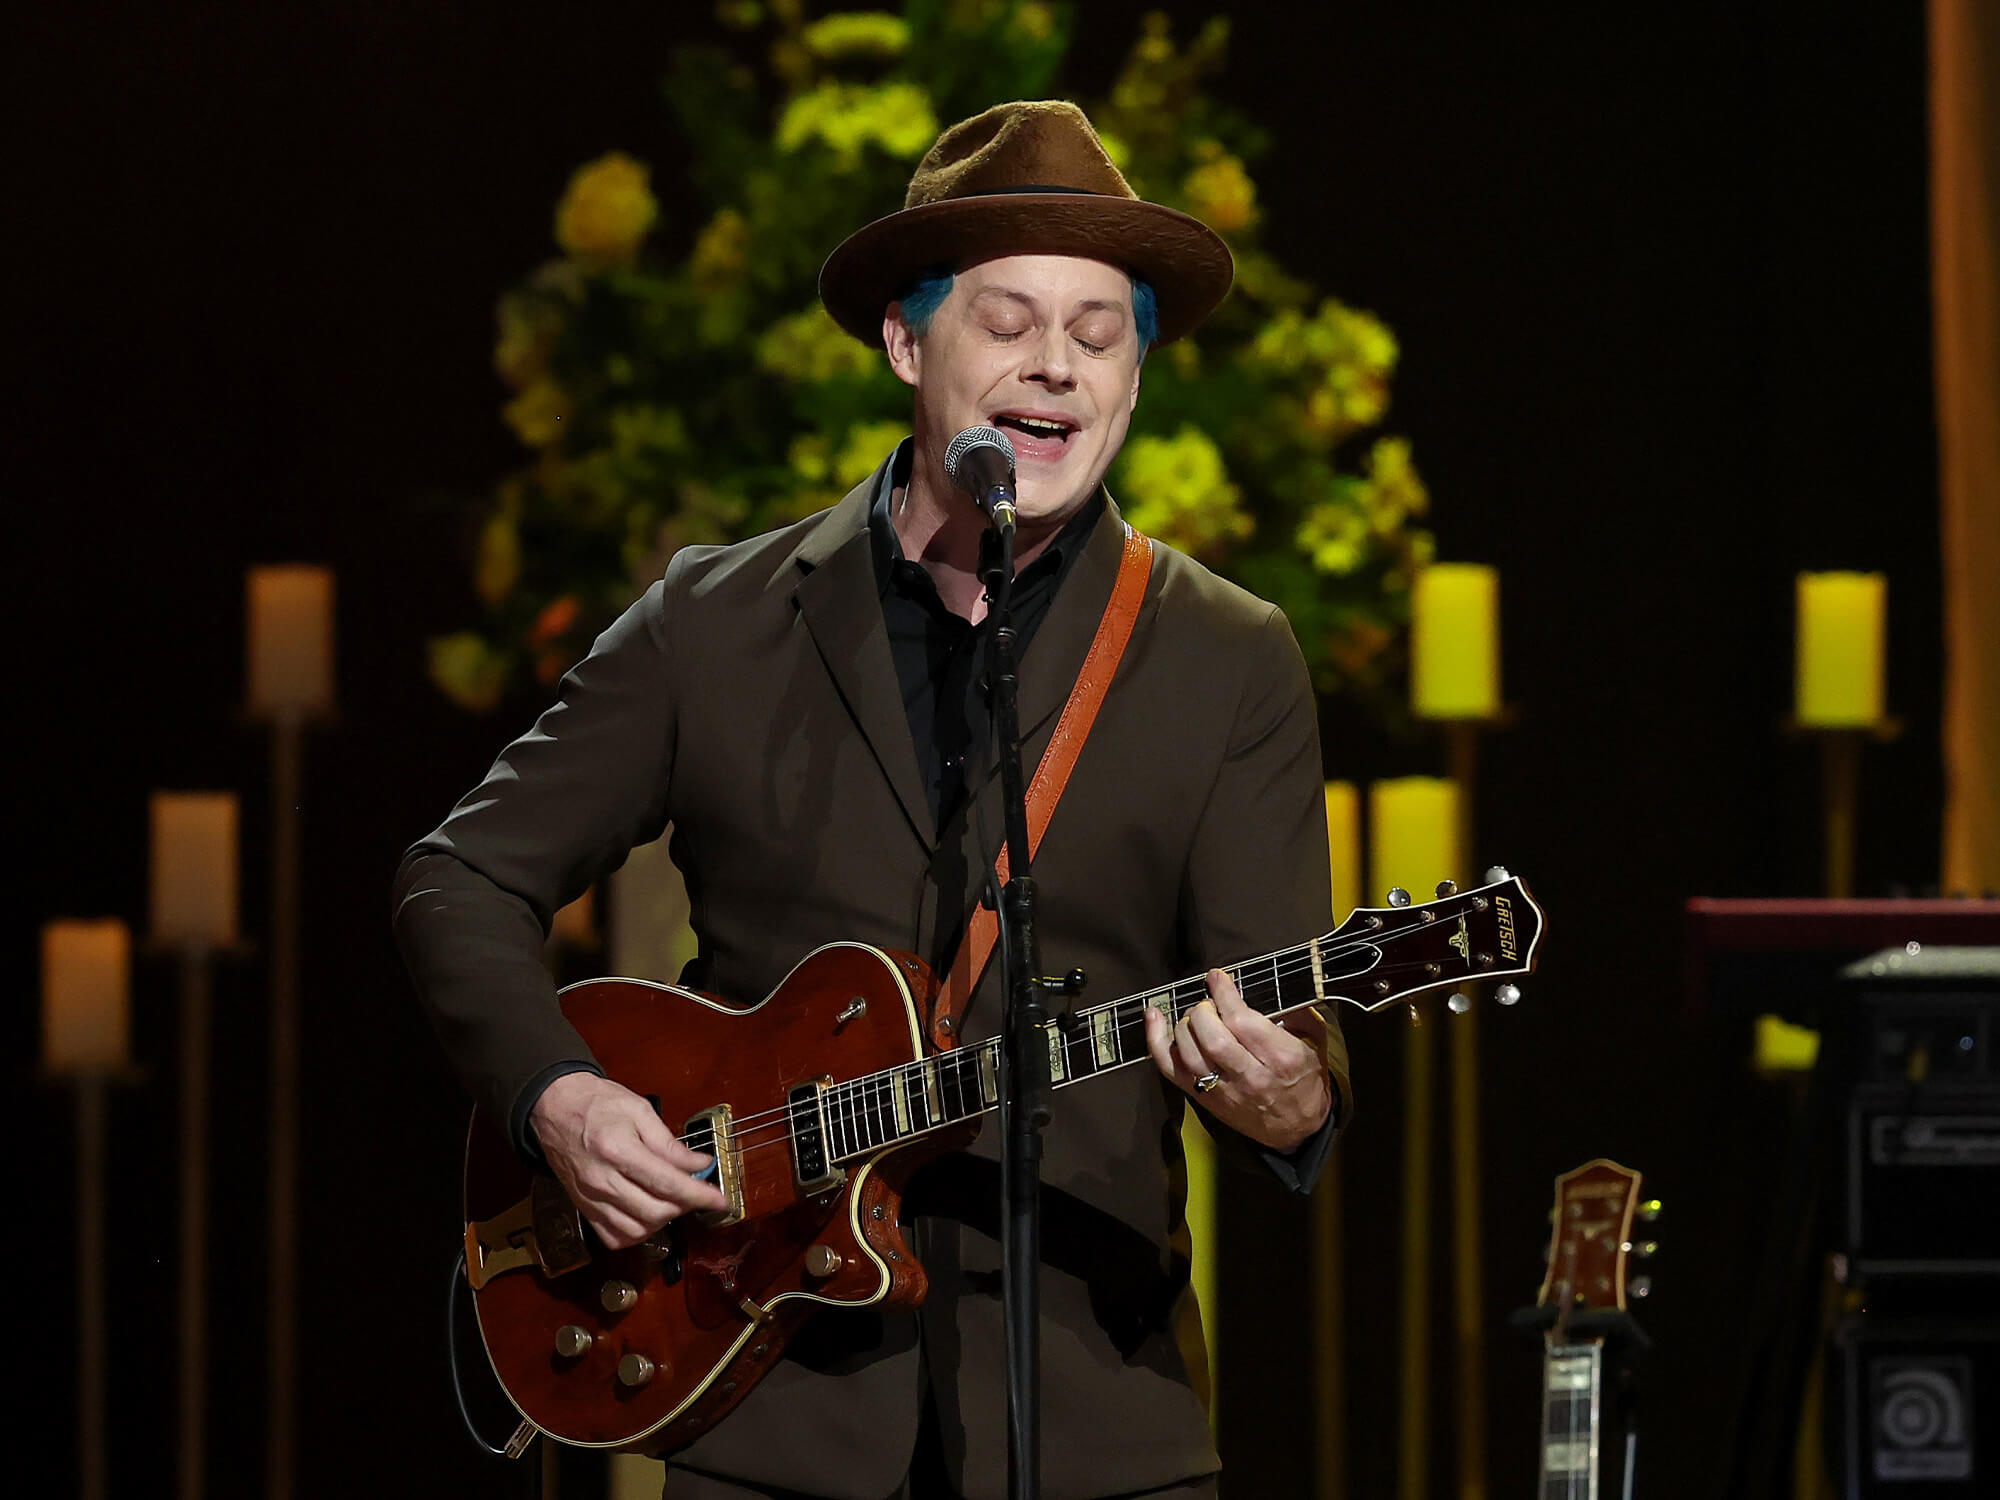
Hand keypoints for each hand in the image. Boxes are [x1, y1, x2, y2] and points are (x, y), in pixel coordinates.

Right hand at [528, 1072, 728, 1248]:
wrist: (553, 1106)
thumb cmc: (596, 1103)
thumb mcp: (639, 1110)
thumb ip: (669, 1143)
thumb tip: (699, 1164)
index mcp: (618, 1150)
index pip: (667, 1183)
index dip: (699, 1195)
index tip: (720, 1199)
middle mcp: (602, 1180)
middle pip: (654, 1211)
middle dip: (683, 1206)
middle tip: (694, 1192)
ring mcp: (589, 1197)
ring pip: (635, 1230)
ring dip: (662, 1221)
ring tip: (671, 1200)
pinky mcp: (582, 1207)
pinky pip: (613, 1237)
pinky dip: (636, 1233)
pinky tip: (646, 1215)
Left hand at [1143, 969, 1332, 1151]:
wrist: (1298, 1130)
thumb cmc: (1305, 1081)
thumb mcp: (1314, 1042)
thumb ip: (1297, 1011)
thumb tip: (1272, 986)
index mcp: (1280, 1057)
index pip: (1242, 1021)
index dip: (1224, 994)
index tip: (1216, 977)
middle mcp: (1251, 1076)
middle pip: (1212, 1037)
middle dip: (1204, 1010)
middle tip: (1209, 1004)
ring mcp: (1224, 1091)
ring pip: (1189, 1052)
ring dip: (1185, 1024)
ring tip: (1196, 1016)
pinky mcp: (1205, 1100)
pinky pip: (1171, 1070)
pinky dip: (1156, 1042)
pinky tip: (1154, 1017)